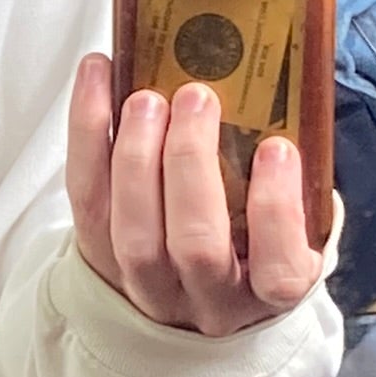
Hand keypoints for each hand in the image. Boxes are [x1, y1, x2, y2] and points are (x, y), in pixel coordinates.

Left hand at [67, 53, 321, 335]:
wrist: (184, 296)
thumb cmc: (249, 245)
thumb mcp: (286, 229)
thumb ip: (289, 187)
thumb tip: (276, 104)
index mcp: (266, 293)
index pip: (277, 271)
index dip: (275, 210)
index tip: (276, 149)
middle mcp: (205, 299)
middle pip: (195, 245)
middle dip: (191, 164)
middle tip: (196, 98)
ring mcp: (146, 285)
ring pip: (132, 232)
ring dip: (136, 155)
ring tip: (146, 99)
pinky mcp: (97, 256)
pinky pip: (86, 196)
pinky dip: (87, 132)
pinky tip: (97, 77)